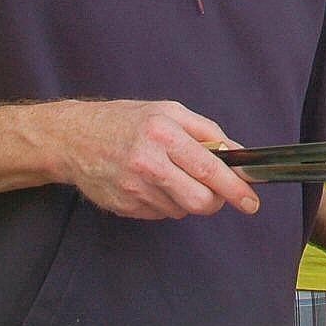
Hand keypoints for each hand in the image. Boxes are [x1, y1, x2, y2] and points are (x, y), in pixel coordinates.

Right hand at [37, 99, 259, 219]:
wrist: (73, 138)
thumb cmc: (126, 120)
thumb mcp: (170, 111)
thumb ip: (207, 132)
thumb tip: (237, 155)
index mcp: (163, 134)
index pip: (209, 169)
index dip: (235, 189)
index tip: (251, 202)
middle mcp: (147, 164)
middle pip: (199, 201)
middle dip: (216, 201)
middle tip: (216, 190)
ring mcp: (133, 189)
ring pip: (182, 210)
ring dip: (188, 198)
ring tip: (170, 174)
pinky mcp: (124, 207)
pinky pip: (162, 213)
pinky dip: (167, 201)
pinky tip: (152, 182)